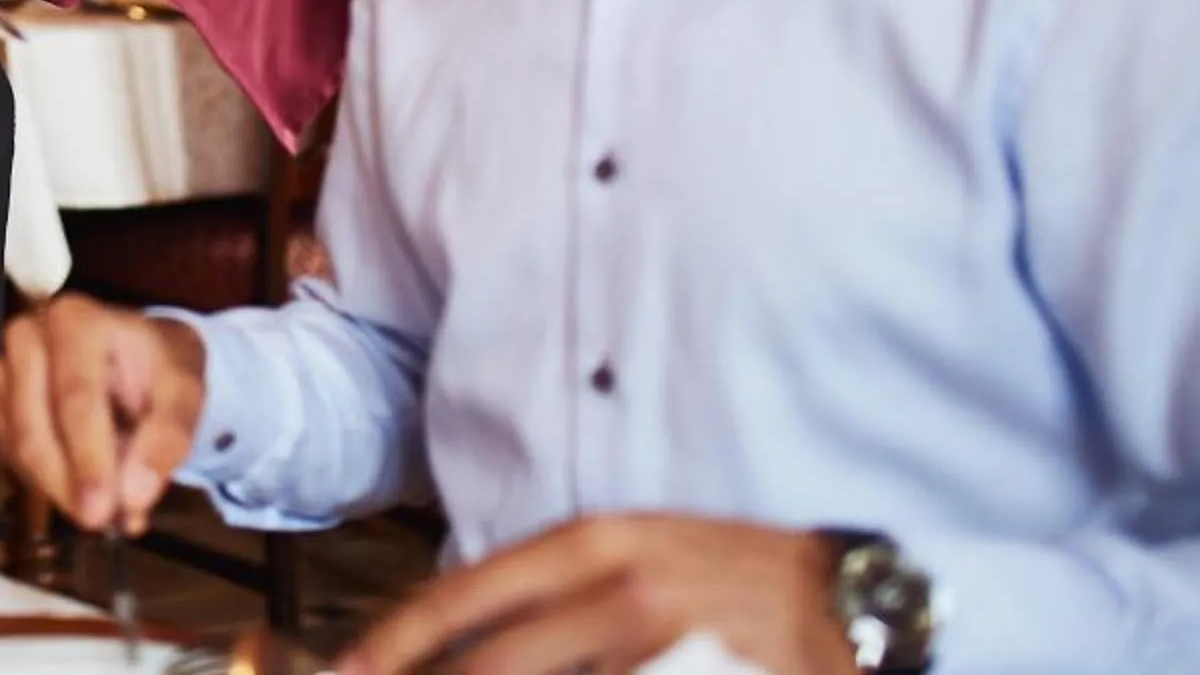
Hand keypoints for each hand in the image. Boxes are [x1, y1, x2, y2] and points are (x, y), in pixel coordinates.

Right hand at [0, 293, 204, 535]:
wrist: (134, 355)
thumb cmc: (157, 369)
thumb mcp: (183, 392)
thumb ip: (168, 439)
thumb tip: (134, 498)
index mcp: (76, 320)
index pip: (75, 398)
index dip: (88, 459)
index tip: (103, 511)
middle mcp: (27, 335)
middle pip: (34, 427)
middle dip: (67, 484)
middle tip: (100, 523)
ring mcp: (2, 367)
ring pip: (17, 446)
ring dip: (57, 487)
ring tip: (103, 504)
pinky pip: (8, 453)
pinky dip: (43, 479)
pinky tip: (76, 480)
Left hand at [336, 514, 850, 674]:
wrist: (857, 602)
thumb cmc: (730, 577)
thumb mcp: (633, 556)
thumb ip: (551, 590)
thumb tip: (461, 640)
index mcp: (591, 546)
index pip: (462, 596)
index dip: (394, 642)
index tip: (350, 672)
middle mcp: (619, 591)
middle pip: (491, 663)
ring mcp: (665, 643)